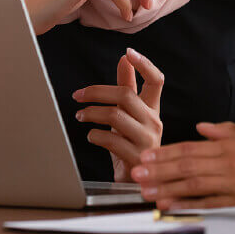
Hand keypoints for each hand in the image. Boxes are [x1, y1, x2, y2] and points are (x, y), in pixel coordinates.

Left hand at [73, 48, 163, 181]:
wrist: (135, 181)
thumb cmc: (130, 144)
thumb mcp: (129, 115)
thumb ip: (128, 87)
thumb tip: (124, 59)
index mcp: (152, 109)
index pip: (157, 80)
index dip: (145, 64)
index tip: (129, 52)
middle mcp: (153, 122)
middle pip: (126, 95)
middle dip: (96, 91)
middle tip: (78, 95)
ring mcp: (147, 140)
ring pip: (115, 115)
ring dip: (91, 113)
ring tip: (80, 116)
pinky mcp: (136, 157)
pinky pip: (111, 139)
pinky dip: (95, 135)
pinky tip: (91, 136)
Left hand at [131, 134, 234, 209]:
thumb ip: (226, 131)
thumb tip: (201, 127)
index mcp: (230, 145)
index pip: (190, 147)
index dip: (166, 152)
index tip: (146, 155)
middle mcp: (229, 162)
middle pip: (187, 164)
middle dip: (158, 169)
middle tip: (136, 172)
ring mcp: (234, 182)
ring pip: (194, 184)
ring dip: (168, 187)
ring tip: (147, 190)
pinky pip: (210, 203)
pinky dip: (189, 204)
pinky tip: (172, 205)